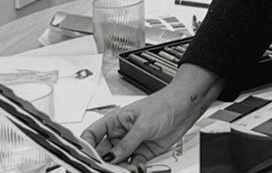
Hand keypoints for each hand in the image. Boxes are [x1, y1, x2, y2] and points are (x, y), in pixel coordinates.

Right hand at [83, 66, 220, 164]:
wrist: (185, 108)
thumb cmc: (163, 105)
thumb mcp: (143, 124)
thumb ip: (127, 143)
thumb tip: (111, 157)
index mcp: (114, 121)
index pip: (92, 135)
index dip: (86, 146)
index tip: (87, 157)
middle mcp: (120, 134)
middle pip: (104, 152)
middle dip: (103, 162)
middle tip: (106, 168)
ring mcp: (131, 144)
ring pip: (118, 161)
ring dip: (120, 167)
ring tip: (125, 170)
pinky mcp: (143, 152)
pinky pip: (133, 165)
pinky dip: (133, 169)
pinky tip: (136, 168)